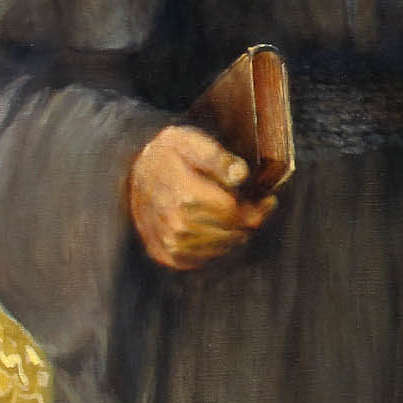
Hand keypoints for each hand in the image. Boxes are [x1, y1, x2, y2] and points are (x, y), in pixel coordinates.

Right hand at [128, 125, 277, 270]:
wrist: (133, 170)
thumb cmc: (168, 153)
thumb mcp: (191, 142)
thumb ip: (218, 158)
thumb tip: (241, 174)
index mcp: (185, 196)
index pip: (233, 214)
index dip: (257, 209)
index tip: (269, 200)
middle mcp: (174, 224)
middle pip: (229, 232)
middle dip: (249, 221)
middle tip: (259, 207)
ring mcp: (167, 242)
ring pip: (217, 248)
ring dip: (234, 235)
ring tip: (241, 217)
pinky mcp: (162, 252)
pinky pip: (197, 260)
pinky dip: (213, 248)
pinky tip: (219, 231)